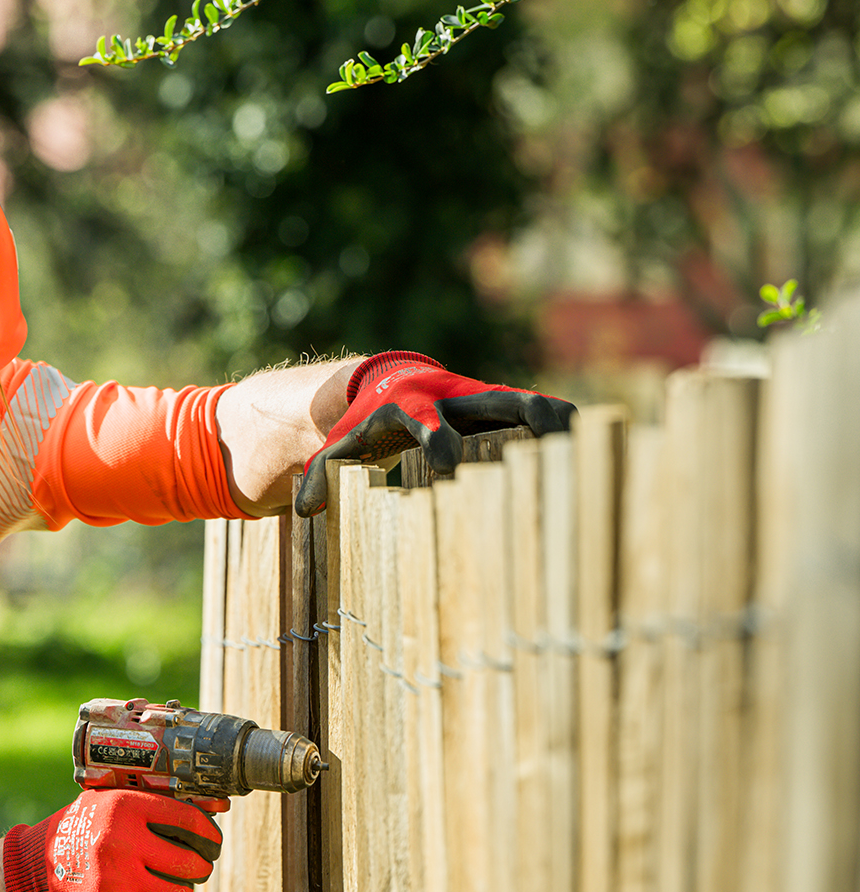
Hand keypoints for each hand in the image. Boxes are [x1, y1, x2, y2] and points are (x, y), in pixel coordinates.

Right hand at [3, 788, 225, 891]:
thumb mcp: (110, 803)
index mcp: (124, 808)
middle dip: (198, 867)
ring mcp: (117, 879)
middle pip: (189, 861)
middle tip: (194, 867)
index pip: (188, 820)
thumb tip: (216, 807)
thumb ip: (154, 803)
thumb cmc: (83, 831)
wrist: (37, 869)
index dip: (209, 834)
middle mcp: (121, 841)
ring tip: (171, 886)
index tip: (213, 842)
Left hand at [295, 350, 575, 515]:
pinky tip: (591, 441)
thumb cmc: (359, 424)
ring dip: (551, 418)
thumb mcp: (337, 446)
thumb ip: (320, 474)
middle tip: (551, 433)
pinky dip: (559, 424)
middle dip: (518, 415)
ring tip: (587, 436)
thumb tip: (301, 509)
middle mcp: (448, 395)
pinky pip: (531, 414)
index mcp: (406, 405)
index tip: (448, 463)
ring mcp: (477, 400)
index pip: (423, 418)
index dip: (437, 436)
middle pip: (488, 400)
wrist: (383, 382)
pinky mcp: (496, 410)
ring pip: (518, 404)